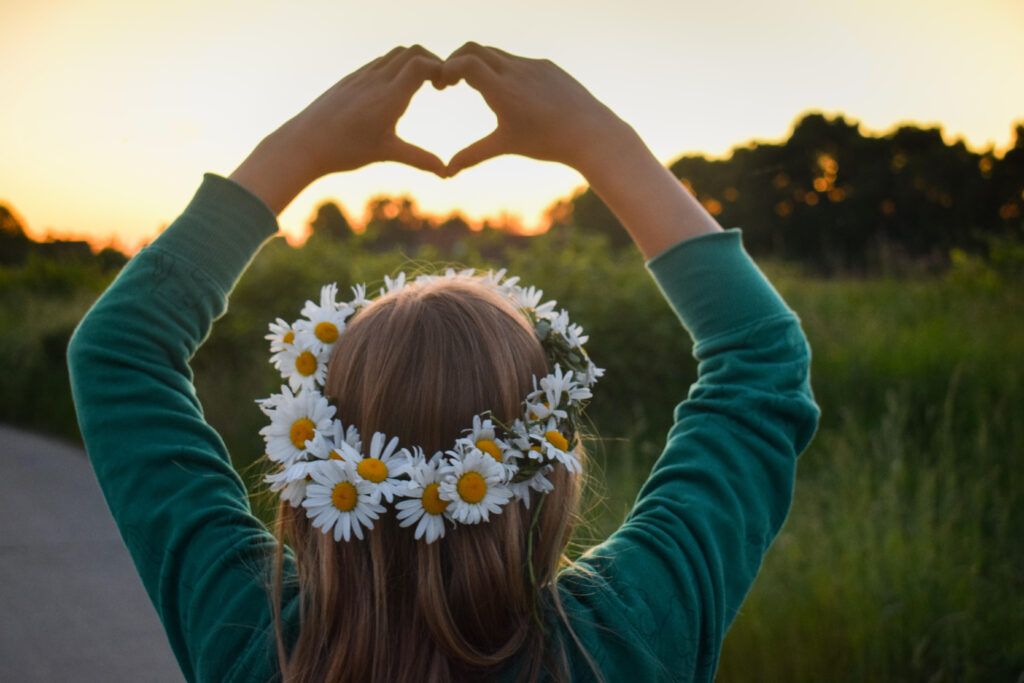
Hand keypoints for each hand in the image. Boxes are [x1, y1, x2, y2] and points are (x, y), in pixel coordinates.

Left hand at [230, 45, 447, 213]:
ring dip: (412, 62)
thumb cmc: (345, 150)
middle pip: (411, 51)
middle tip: (439, 84)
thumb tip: (447, 173)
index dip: (439, 69)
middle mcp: (376, 80)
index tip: (445, 88)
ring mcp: (362, 76)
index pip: (421, 64)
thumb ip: (420, 159)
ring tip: (420, 85)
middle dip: (431, 62)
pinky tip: (394, 89)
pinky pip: (378, 62)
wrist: (304, 143)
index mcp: (389, 96)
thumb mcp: (386, 153)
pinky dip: (395, 67)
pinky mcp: (351, 80)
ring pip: (394, 54)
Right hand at [437, 42, 632, 176]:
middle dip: (456, 60)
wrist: (591, 133)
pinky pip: (518, 61)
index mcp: (502, 89)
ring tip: (474, 85)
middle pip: (475, 49)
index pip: (465, 62)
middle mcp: (516, 70)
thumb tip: (447, 173)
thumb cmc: (546, 142)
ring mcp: (532, 65)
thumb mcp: (505, 146)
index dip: (447, 68)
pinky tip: (508, 90)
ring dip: (480, 65)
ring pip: (497, 54)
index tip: (442, 85)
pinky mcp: (547, 66)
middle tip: (449, 81)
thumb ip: (473, 155)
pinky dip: (504, 69)